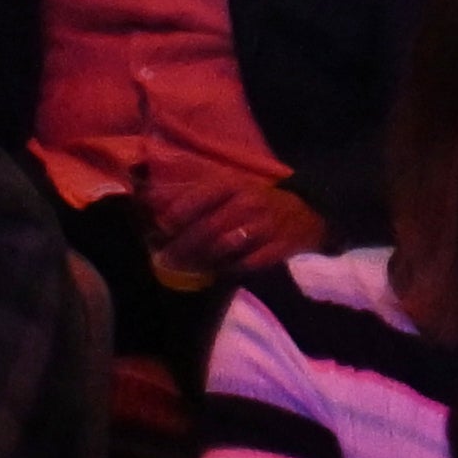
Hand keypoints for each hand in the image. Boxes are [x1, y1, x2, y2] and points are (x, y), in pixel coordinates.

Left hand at [142, 155, 303, 283]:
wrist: (307, 214)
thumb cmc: (256, 203)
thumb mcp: (229, 190)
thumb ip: (192, 195)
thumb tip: (149, 200)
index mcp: (236, 184)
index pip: (200, 197)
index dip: (177, 214)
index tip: (159, 230)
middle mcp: (250, 201)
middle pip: (209, 227)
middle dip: (183, 246)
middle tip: (165, 260)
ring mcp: (265, 225)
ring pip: (225, 246)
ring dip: (201, 260)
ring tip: (185, 270)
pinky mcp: (277, 248)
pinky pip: (245, 264)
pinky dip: (227, 271)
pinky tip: (217, 273)